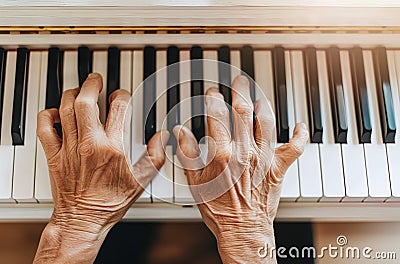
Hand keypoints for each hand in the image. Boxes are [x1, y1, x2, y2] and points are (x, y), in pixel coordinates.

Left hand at [34, 73, 167, 262]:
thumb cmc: (109, 202)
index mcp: (112, 147)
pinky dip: (49, 114)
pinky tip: (58, 112)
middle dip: (92, 84)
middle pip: (86, 102)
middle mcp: (89, 144)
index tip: (122, 96)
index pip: (118, 109)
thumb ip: (155, 157)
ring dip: (73, 94)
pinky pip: (45, 127)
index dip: (122, 96)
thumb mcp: (141, 181)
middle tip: (95, 79)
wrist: (82, 219)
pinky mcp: (54, 155)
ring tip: (79, 90)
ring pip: (66, 109)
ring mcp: (69, 148)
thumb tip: (162, 137)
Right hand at [173, 76, 307, 262]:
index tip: (212, 93)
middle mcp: (245, 152)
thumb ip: (188, 153)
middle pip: (244, 112)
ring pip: (267, 122)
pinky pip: (294, 147)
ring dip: (264, 105)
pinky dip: (299, 135)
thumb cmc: (218, 209)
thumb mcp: (195, 181)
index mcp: (222, 154)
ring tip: (259, 97)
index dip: (213, 100)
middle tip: (239, 81)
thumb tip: (180, 131)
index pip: (217, 116)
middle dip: (240, 92)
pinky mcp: (279, 168)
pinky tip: (299, 125)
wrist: (242, 230)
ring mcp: (264, 158)